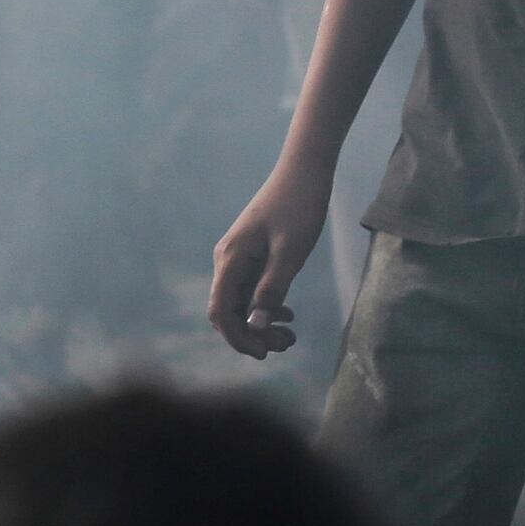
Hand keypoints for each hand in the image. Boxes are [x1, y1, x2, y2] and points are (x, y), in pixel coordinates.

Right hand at [208, 160, 330, 356]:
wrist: (304, 171)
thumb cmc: (298, 207)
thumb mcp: (291, 252)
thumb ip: (273, 289)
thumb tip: (258, 326)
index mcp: (230, 259)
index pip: (220, 311)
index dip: (237, 338)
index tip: (265, 354)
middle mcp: (228, 261)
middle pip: (228, 312)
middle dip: (252, 335)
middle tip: (286, 344)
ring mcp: (240, 259)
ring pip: (241, 304)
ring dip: (261, 325)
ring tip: (290, 335)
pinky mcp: (254, 256)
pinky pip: (252, 292)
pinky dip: (267, 308)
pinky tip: (288, 315)